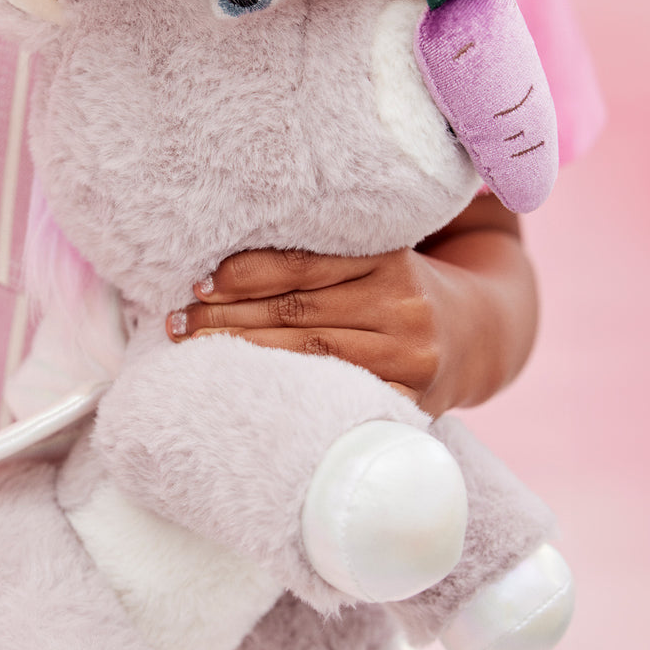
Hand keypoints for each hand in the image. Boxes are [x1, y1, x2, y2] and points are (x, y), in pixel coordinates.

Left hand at [165, 198, 537, 416]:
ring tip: (192, 349)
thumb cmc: (398, 289)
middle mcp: (403, 303)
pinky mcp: (408, 398)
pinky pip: (336, 394)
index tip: (198, 283)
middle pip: (297, 311)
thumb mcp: (375, 255)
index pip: (305, 265)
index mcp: (390, 257)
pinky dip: (286, 389)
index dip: (246, 274)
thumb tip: (223, 255)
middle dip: (227, 319)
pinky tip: (245, 385)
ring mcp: (409, 355)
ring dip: (241, 353)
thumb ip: (323, 251)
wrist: (473, 336)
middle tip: (176, 323)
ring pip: (308, 353)